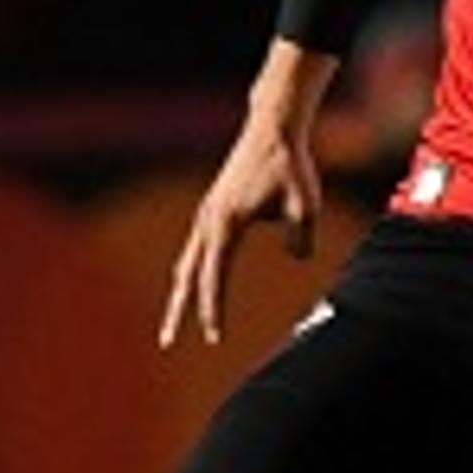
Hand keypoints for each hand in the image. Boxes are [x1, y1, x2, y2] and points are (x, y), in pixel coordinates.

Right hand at [160, 105, 321, 345]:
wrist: (273, 129)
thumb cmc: (291, 166)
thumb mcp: (306, 205)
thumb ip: (300, 237)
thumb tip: (297, 258)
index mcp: (226, 224)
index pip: (214, 279)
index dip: (212, 310)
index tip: (214, 338)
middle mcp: (208, 221)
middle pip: (187, 276)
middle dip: (178, 312)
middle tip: (166, 343)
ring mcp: (207, 214)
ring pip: (188, 262)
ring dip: (181, 292)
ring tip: (175, 322)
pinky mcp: (212, 208)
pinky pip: (198, 249)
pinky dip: (193, 271)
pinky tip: (195, 284)